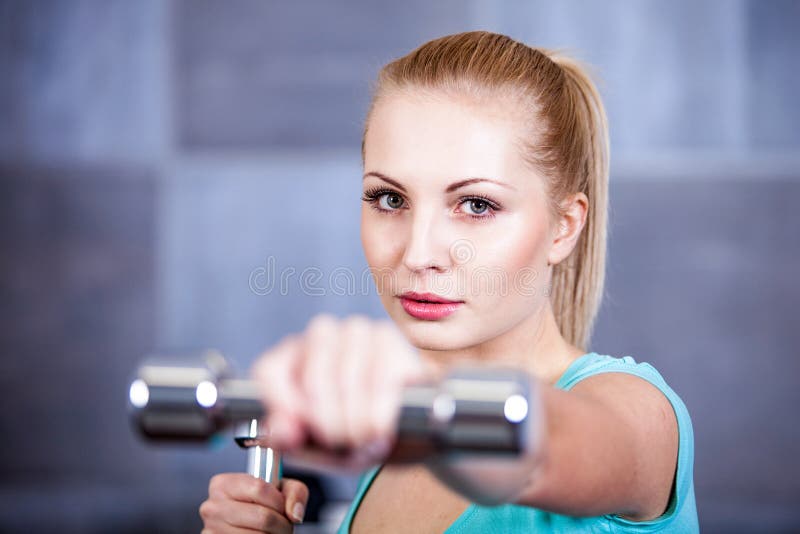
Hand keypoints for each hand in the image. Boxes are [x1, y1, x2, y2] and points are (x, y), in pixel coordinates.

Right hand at [199, 473, 307, 532]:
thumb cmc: (264, 503)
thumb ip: (294, 492)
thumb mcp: (281, 488)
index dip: (279, 501)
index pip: (259, 488)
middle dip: (281, 524)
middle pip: (263, 517)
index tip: (282, 507)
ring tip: (273, 532)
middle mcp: (212, 507)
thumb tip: (294, 514)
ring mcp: (211, 530)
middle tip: (284, 525)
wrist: (251, 522)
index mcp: (222, 484)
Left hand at [251, 314, 433, 470]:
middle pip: (313, 379)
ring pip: (348, 382)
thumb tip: (282, 432)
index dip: (281, 406)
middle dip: (329, 424)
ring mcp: (359, 331)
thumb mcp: (319, 449)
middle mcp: (322, 334)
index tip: (297, 432)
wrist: (411, 429)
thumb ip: (292, 441)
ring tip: (366, 437)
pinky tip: (384, 427)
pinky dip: (381, 416)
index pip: (269, 371)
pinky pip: (381, 383)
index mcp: (292, 357)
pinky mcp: (391, 339)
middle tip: (342, 443)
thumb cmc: (357, 433)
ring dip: (358, 424)